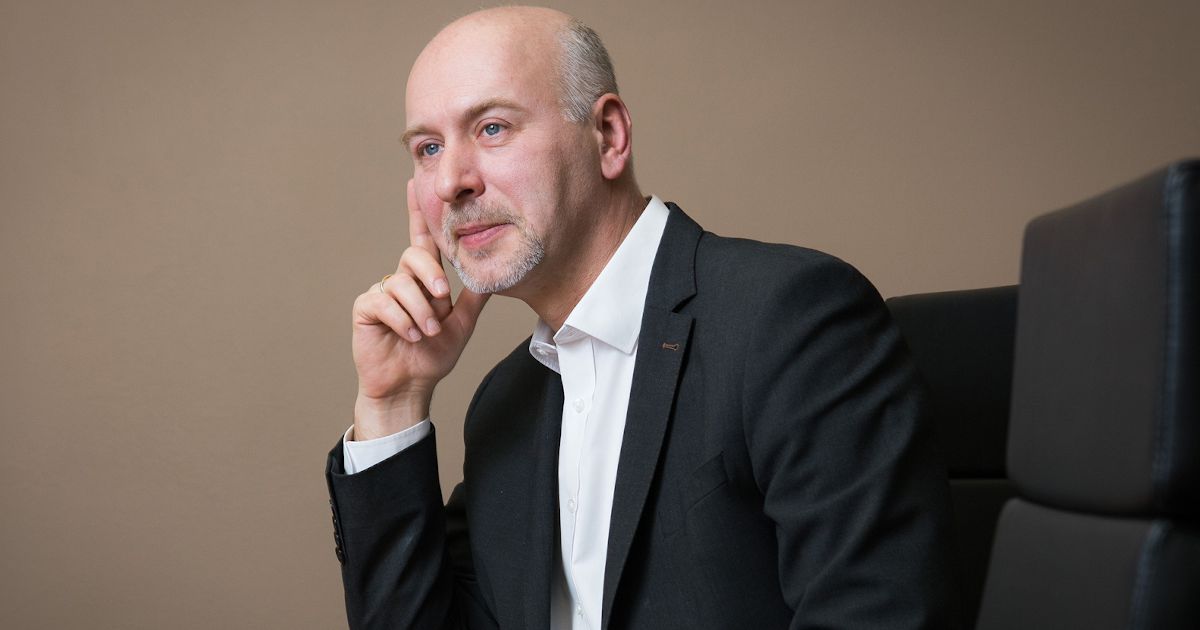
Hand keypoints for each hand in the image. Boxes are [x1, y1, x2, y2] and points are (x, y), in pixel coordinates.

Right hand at [350, 180, 489, 439]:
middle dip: (431, 278)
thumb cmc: (433, 356)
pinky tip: (408, 336)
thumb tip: (492, 272)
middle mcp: (401, 279)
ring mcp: (382, 292)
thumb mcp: (462, 324)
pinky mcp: (365, 307)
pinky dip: (402, 321)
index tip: (414, 182)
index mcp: (424, 279)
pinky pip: (384, 302)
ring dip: (419, 312)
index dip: (418, 212)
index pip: (422, 239)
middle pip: (414, 256)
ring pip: (402, 283)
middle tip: (441, 303)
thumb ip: (474, 298)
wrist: (410, 385)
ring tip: (426, 333)